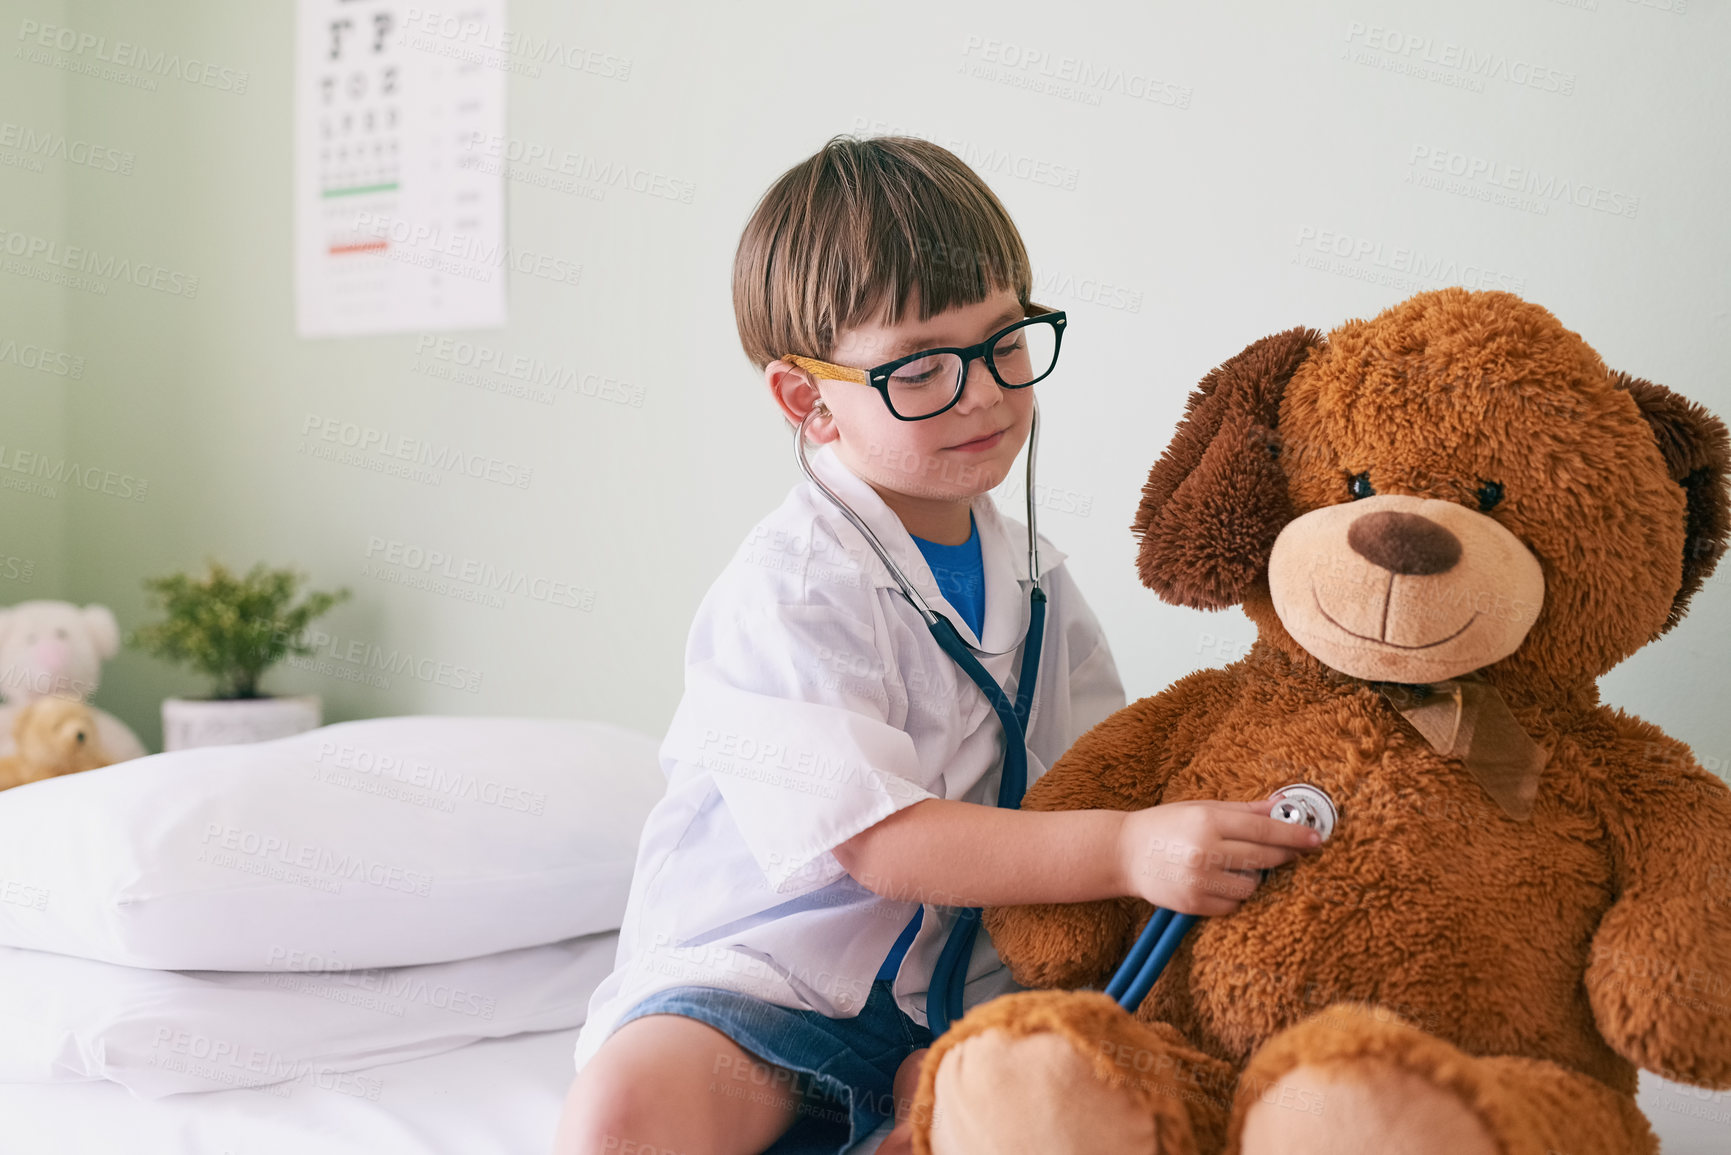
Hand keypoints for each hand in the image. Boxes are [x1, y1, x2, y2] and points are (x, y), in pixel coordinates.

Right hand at [1114, 798, 1321, 915]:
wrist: (1123, 853)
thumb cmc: (1164, 825)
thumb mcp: (1201, 807)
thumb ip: (1243, 810)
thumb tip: (1280, 806)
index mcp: (1208, 820)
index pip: (1265, 829)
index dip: (1295, 834)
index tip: (1317, 839)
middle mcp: (1205, 850)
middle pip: (1265, 857)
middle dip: (1283, 854)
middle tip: (1290, 852)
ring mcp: (1200, 880)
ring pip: (1252, 885)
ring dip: (1253, 876)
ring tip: (1234, 865)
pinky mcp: (1194, 903)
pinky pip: (1233, 903)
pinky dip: (1234, 894)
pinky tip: (1219, 880)